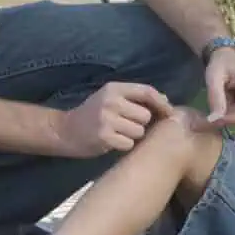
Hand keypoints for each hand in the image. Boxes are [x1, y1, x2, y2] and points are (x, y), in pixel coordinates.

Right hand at [56, 82, 173, 156]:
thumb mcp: (111, 99)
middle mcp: (111, 101)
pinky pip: (129, 143)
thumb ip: (134, 98)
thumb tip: (165, 100)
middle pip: (145, 115)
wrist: (65, 131)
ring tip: (118, 134)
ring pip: (139, 131)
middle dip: (141, 124)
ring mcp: (107, 119)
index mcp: (114, 88)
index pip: (146, 91)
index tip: (169, 113)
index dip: (161, 103)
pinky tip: (112, 142)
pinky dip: (124, 146)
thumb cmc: (92, 115)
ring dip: (133, 136)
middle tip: (127, 126)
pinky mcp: (104, 136)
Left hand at [201, 47, 234, 128]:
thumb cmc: (220, 64)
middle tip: (217, 111)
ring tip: (223, 103)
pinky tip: (229, 104)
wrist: (227, 57)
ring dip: (234, 116)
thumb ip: (215, 98)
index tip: (217, 119)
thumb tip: (215, 120)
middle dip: (232, 118)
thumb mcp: (213, 78)